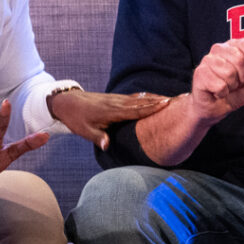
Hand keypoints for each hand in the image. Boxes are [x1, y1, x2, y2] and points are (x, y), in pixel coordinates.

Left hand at [45, 88, 169, 146]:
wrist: (67, 102)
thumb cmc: (76, 119)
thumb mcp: (84, 131)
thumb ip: (98, 138)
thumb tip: (107, 146)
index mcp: (111, 112)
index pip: (135, 110)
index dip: (151, 108)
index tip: (165, 104)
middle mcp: (116, 104)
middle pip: (141, 102)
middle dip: (158, 101)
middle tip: (175, 100)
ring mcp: (116, 99)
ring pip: (139, 98)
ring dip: (154, 98)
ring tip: (170, 98)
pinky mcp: (115, 99)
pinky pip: (133, 97)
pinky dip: (145, 97)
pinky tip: (153, 97)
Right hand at [189, 37, 243, 118]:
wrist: (217, 107)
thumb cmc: (236, 91)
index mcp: (234, 46)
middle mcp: (219, 48)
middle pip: (239, 59)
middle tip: (238, 83)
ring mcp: (208, 59)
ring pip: (229, 73)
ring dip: (232, 86)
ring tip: (227, 87)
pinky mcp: (200, 73)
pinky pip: (220, 85)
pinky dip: (222, 93)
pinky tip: (218, 92)